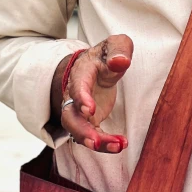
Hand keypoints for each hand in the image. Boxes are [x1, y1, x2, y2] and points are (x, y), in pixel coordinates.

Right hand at [56, 35, 133, 153]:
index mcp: (81, 72)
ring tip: (118, 145)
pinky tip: (120, 144)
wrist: (97, 65)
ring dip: (96, 142)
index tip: (90, 110)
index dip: (81, 98)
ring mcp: (79, 110)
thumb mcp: (115, 45)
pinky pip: (93, 136)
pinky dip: (105, 143)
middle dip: (82, 131)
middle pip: (70, 116)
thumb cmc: (106, 55)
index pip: (77, 86)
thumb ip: (119, 50)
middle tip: (96, 141)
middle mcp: (74, 94)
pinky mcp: (88, 121)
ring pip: (79, 131)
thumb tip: (120, 62)